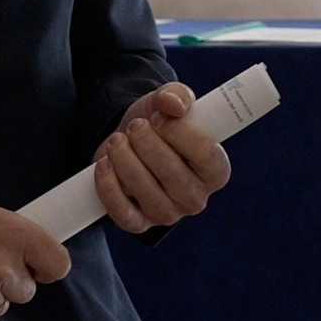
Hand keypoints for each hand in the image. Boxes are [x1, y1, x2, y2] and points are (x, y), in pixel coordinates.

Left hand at [88, 82, 231, 235]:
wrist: (129, 141)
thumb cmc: (157, 124)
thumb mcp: (168, 103)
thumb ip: (175, 96)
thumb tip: (172, 104)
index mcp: (216, 169)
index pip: (206, 154)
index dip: (180, 133)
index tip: (160, 117)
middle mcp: (196, 197)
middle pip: (174, 175)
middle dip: (147, 144)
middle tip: (135, 126)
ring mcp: (168, 214)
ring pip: (147, 193)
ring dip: (125, 161)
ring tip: (117, 140)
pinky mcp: (139, 223)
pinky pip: (124, 214)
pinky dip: (109, 188)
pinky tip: (104, 164)